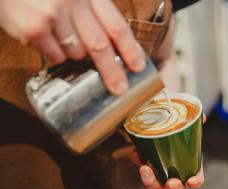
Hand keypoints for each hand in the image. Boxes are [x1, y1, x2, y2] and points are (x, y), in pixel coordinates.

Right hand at [0, 0, 144, 94]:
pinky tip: (48, 38)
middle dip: (112, 71)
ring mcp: (53, 15)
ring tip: (64, 37)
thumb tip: (115, 45)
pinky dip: (56, 54)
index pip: (117, 25)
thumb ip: (94, 12)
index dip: (130, 49)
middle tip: (119, 88)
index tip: (139, 67)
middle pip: (100, 46)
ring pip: (77, 53)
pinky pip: (56, 56)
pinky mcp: (35, 29)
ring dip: (76, 54)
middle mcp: (74, 2)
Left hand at [129, 113, 206, 188]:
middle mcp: (175, 171)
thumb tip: (202, 117)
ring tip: (145, 169)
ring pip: (156, 184)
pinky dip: (138, 161)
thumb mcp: (186, 122)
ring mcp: (159, 170)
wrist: (157, 122)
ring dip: (150, 181)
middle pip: (175, 187)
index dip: (195, 182)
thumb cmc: (176, 127)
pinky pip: (142, 168)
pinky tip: (135, 152)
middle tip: (170, 183)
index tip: (191, 181)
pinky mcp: (146, 164)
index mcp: (189, 164)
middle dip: (174, 188)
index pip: (195, 179)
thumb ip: (195, 119)